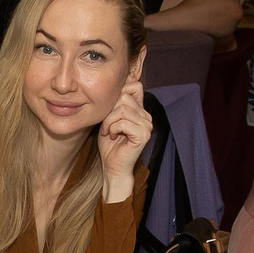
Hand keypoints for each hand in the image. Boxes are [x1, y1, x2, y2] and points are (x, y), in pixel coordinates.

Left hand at [98, 61, 150, 202]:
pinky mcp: (143, 135)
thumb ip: (114, 103)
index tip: (109, 110)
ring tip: (108, 132)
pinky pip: (123, 122)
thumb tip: (114, 84)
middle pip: (124, 96)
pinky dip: (112, 128)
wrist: (112, 167)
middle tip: (106, 126)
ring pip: (122, 109)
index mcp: (141, 110)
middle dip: (109, 110)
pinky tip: (112, 137)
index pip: (135, 86)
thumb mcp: (109, 118)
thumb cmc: (109, 144)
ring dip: (108, 121)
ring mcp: (147, 125)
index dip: (119, 93)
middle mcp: (147, 116)